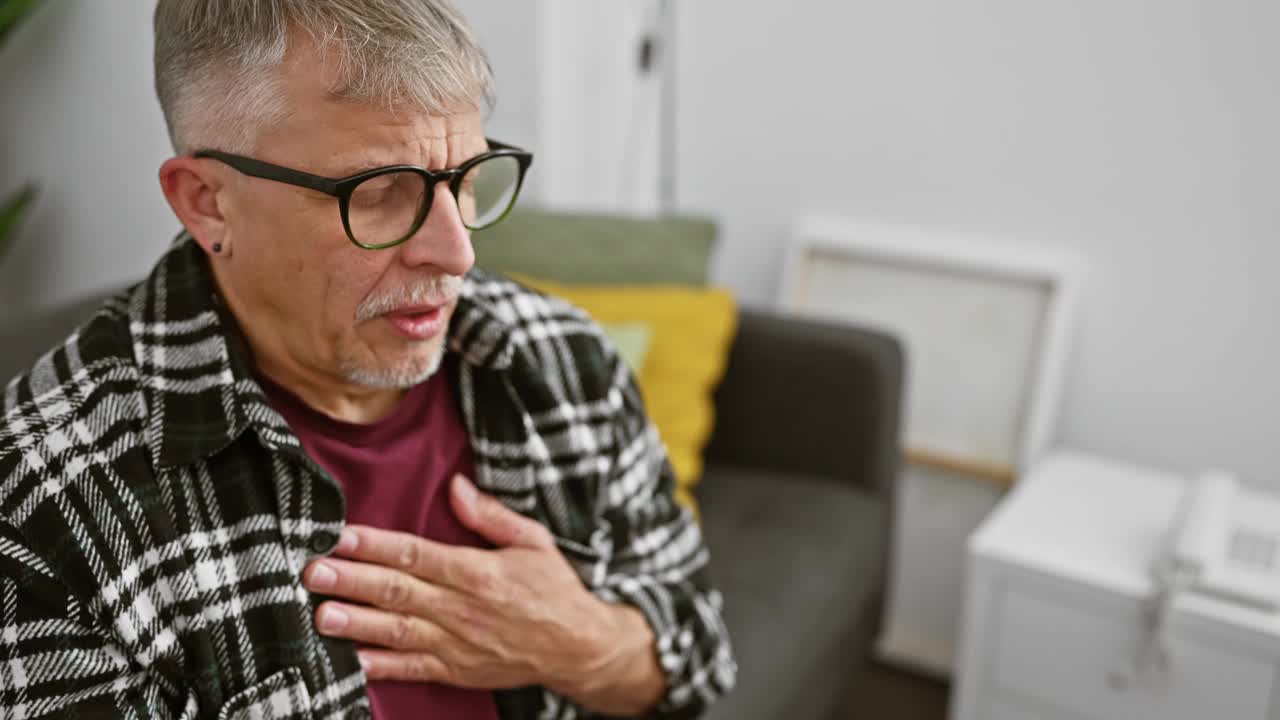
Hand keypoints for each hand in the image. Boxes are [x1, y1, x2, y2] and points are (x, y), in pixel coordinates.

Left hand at [302, 475, 663, 712]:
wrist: (578, 647)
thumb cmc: (554, 589)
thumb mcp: (533, 541)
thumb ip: (490, 515)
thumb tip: (455, 486)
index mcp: (478, 572)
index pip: (416, 554)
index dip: (375, 544)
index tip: (341, 535)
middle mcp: (462, 608)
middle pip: (398, 591)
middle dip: (352, 580)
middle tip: (314, 571)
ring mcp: (457, 643)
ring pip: (397, 630)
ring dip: (357, 623)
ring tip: (321, 614)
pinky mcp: (456, 670)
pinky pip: (413, 669)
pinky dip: (381, 667)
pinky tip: (352, 661)